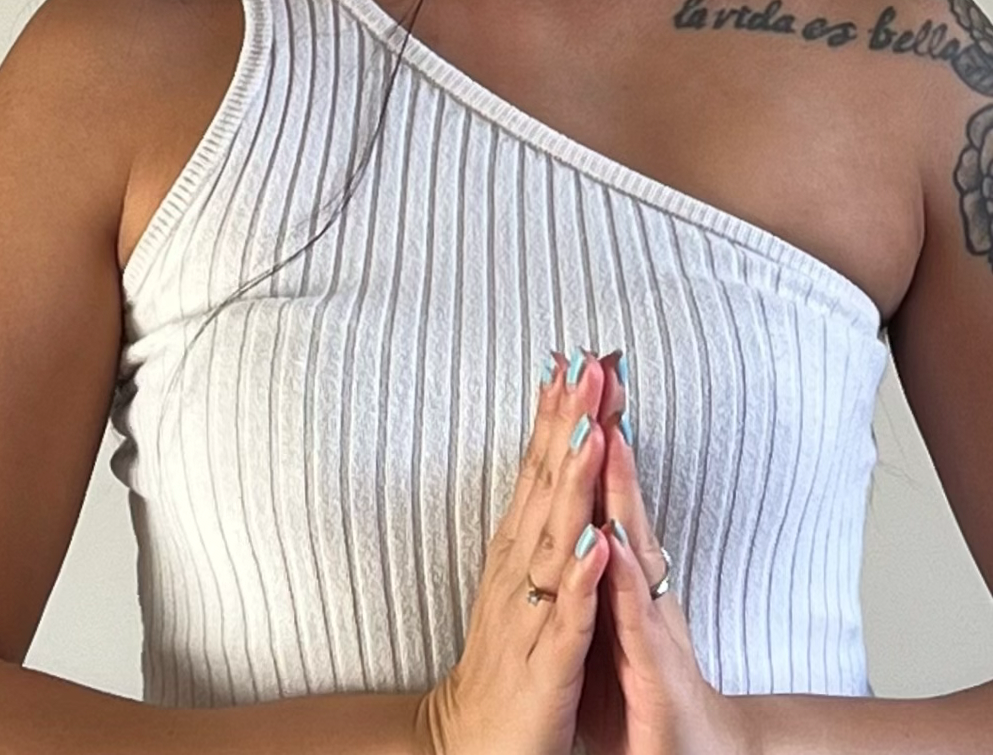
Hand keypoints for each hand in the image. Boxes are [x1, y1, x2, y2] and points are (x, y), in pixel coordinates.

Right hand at [415, 351, 611, 754]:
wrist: (473, 745)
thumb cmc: (506, 662)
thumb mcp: (520, 583)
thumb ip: (535, 525)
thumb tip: (549, 464)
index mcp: (518, 549)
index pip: (540, 467)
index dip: (558, 412)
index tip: (576, 355)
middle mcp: (518, 569)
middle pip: (547, 485)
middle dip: (569, 422)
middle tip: (588, 363)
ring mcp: (530, 615)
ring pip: (556, 538)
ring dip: (574, 481)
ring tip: (593, 428)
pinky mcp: (546, 667)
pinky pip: (569, 618)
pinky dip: (582, 579)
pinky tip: (596, 542)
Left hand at [574, 354, 755, 754]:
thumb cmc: (633, 689)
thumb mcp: (608, 613)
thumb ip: (600, 558)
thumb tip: (587, 500)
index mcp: (619, 570)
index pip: (602, 486)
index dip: (592, 428)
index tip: (580, 368)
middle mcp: (637, 586)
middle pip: (619, 496)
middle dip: (610, 432)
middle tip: (600, 367)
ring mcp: (645, 623)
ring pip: (629, 544)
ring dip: (619, 487)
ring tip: (608, 430)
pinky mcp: (647, 668)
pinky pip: (629, 618)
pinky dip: (618, 579)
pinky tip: (609, 543)